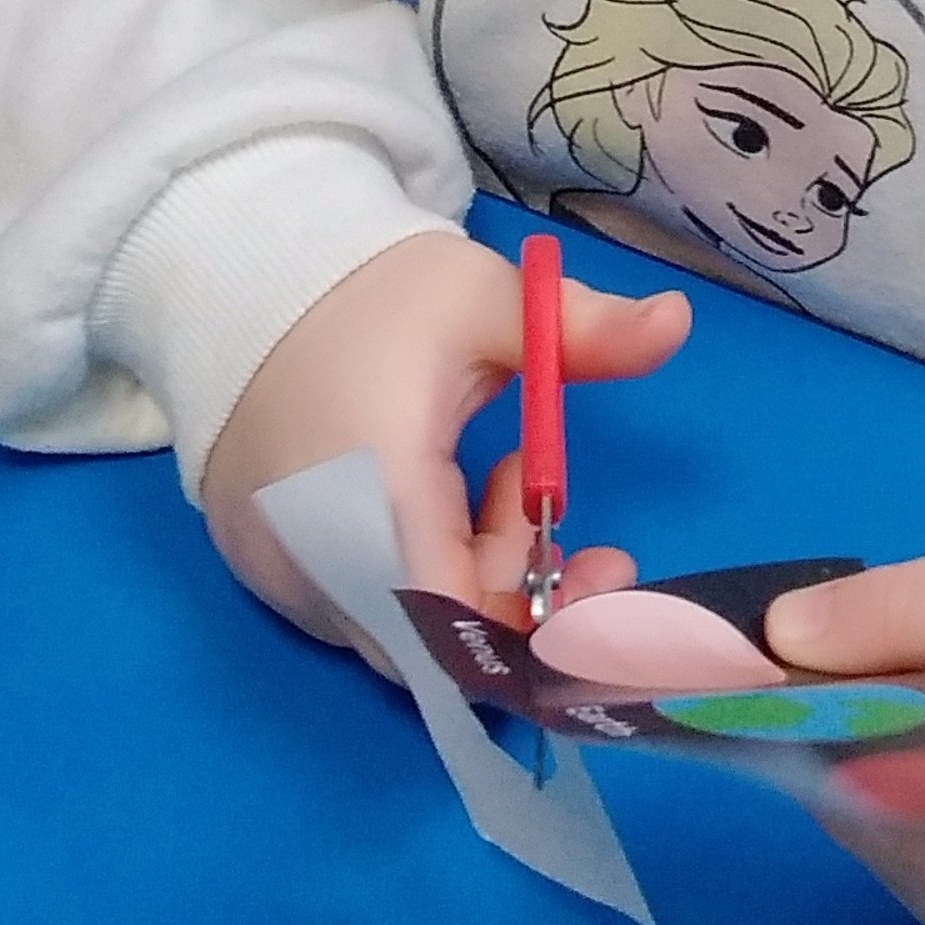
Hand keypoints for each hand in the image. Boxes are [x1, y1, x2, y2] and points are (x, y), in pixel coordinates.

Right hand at [201, 228, 686, 656]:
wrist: (245, 282)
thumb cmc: (371, 296)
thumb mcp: (485, 299)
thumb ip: (582, 329)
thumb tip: (679, 322)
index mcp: (365, 487)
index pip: (454, 622)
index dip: (540, 626)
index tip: (605, 576)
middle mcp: (305, 553)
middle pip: (433, 642)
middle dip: (521, 605)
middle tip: (575, 541)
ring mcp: (275, 571)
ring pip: (398, 633)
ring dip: (474, 585)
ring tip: (508, 488)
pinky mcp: (262, 571)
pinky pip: (357, 613)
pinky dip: (419, 582)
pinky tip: (446, 505)